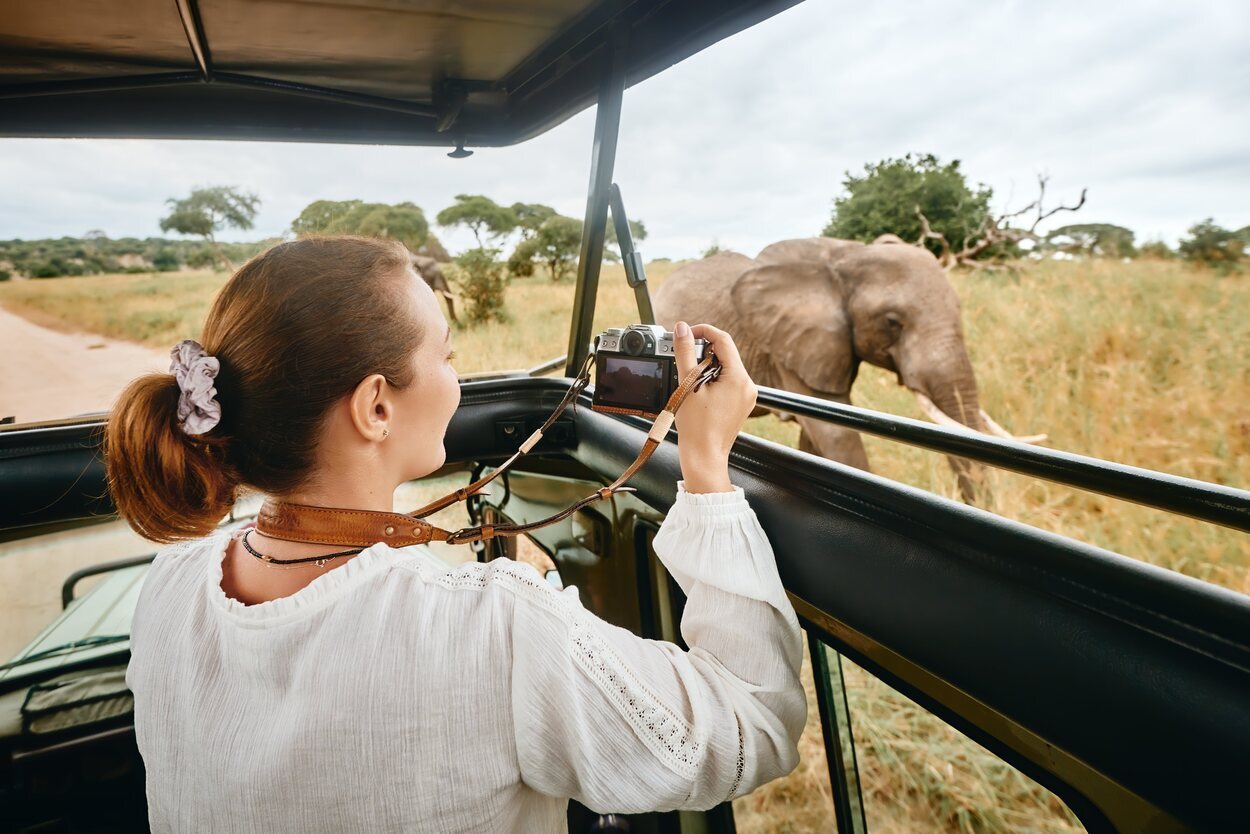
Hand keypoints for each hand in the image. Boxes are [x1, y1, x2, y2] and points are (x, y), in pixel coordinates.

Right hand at [672, 321, 757, 491]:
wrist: (704, 456)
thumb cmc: (696, 427)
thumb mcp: (687, 384)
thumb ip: (684, 352)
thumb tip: (682, 329)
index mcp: (738, 378)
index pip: (723, 339)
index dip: (704, 331)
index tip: (687, 333)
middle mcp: (747, 384)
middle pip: (726, 354)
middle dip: (704, 353)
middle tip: (685, 363)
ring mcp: (747, 395)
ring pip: (727, 368)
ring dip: (708, 368)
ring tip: (693, 385)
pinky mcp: (742, 403)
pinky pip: (729, 382)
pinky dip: (714, 380)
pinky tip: (701, 394)